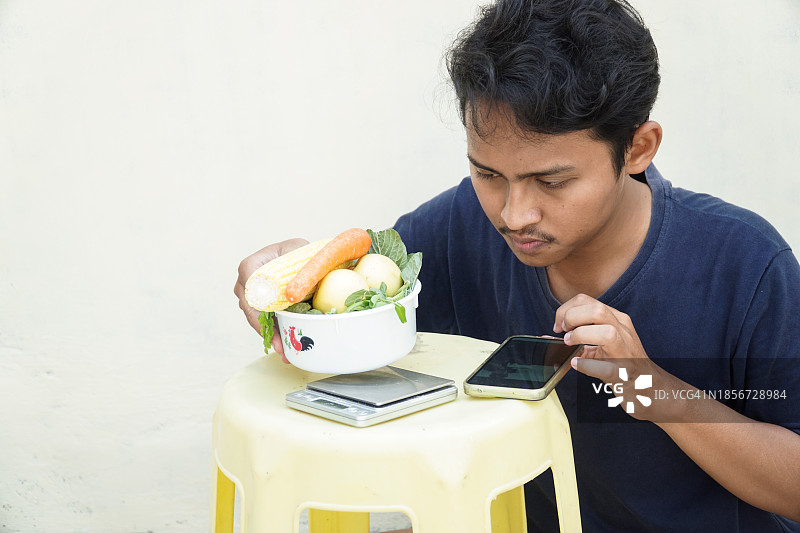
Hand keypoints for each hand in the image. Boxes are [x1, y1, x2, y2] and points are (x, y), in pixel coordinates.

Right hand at [233, 238, 308, 361]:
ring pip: (257, 320)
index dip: (258, 308)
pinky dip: (275, 335)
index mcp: (251, 266)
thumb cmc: (297, 251)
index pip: (249, 289)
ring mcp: (251, 297)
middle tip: (280, 346)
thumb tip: (297, 293)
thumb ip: (300, 267)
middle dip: (265, 330)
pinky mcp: (260, 308)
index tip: (270, 323)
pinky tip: (285, 348)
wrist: (299, 257)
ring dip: (271, 337)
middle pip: (251, 310)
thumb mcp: (300, 252)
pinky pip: (264, 322)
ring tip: (285, 353)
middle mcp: (245, 283)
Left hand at [553, 293, 681, 420]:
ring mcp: (626, 352)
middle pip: (596, 310)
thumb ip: (579, 336)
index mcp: (617, 320)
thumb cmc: (623, 363)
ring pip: (606, 332)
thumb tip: (549, 335)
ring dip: (581, 336)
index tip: (559, 325)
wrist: (649, 387)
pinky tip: (578, 364)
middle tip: (564, 333)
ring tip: (571, 345)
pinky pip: (605, 367)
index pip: (586, 300)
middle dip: (571, 318)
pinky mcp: (624, 374)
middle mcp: (623, 331)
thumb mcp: (602, 343)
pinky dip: (587, 365)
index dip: (566, 309)